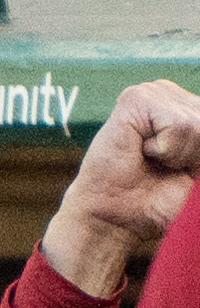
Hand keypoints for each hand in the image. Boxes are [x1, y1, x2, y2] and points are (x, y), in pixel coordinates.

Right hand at [43, 78, 199, 295]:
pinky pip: (178, 124)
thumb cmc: (153, 197)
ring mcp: (152, 92)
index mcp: (187, 107)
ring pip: (197, 123)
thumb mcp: (195, 166)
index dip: (199, 152)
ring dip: (178, 152)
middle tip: (164, 164)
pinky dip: (166, 148)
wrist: (116, 215)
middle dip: (193, 151)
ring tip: (152, 158)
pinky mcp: (136, 98)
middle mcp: (171, 94)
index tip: (178, 165)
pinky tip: (144, 151)